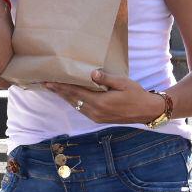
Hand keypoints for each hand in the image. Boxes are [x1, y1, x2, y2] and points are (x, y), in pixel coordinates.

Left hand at [44, 69, 164, 123]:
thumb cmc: (136, 94)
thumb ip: (106, 78)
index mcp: (100, 102)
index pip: (75, 92)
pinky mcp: (99, 119)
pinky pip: (81, 109)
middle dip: (58, 91)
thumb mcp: (123, 83)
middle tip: (45, 83)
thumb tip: (92, 73)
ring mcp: (96, 117)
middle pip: (72, 99)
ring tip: (54, 88)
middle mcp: (95, 112)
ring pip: (75, 105)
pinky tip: (69, 96)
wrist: (146, 111)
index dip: (61, 87)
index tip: (49, 81)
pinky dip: (73, 101)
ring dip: (64, 96)